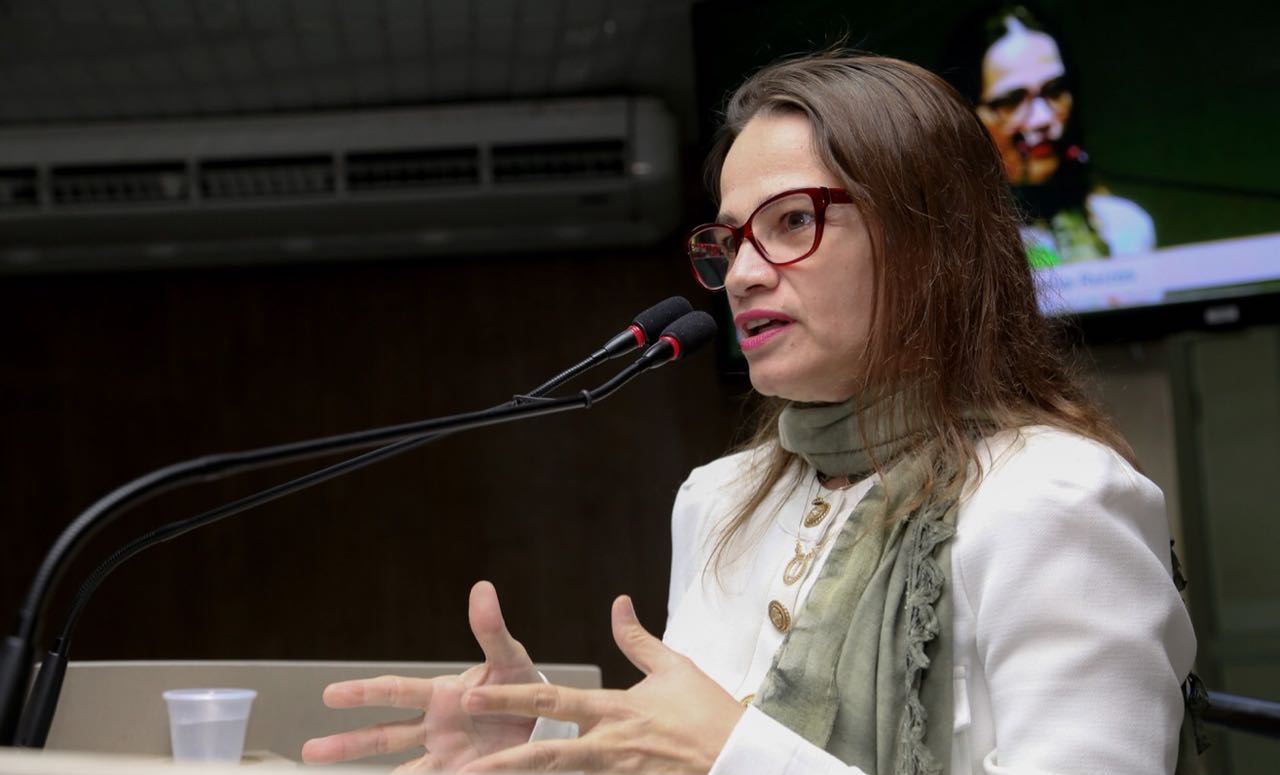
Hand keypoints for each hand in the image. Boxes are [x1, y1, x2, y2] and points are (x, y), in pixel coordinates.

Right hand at [301, 581, 540, 770]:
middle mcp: (434, 726)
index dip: (364, 692)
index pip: (395, 692)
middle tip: (308, 750)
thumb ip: (491, 630)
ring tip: (328, 774)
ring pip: (400, 769)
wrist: (545, 724)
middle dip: (348, 743)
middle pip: (384, 735)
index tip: (331, 694)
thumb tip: (482, 588)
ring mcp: (443, 755)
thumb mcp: (509, 659)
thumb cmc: (521, 687)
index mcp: (440, 694)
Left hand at [458, 595, 744, 773]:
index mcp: (618, 708)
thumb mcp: (674, 667)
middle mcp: (611, 745)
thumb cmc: (708, 711)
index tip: (474, 695)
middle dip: (502, 761)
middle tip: (462, 765)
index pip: (556, 702)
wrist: (740, 759)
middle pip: (547, 755)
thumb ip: (637, 639)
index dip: (512, 700)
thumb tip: (617, 603)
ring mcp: (619, 772)